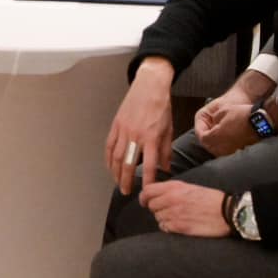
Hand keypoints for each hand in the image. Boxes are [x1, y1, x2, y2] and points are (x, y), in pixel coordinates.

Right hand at [105, 57, 175, 195]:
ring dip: (116, 171)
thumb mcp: (169, 129)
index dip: (148, 180)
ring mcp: (124, 129)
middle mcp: (136, 135)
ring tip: (117, 182)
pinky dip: (109, 157)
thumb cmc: (161, 107)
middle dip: (126, 179)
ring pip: (117, 156)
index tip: (147, 191)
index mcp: (152, 137)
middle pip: (128, 163)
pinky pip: (110, 144)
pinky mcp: (116, 124)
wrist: (149, 86)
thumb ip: (165, 150)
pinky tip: (110, 166)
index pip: (150, 164)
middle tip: (125, 191)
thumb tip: (165, 168)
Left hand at [140, 181, 232, 237]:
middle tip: (165, 210)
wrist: (226, 212)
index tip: (145, 201)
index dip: (144, 197)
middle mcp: (171, 199)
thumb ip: (172, 189)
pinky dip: (168, 227)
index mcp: (174, 187)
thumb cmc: (211, 199)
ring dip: (163, 218)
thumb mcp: (190, 187)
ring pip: (157, 217)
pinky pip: (164, 227)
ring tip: (176, 217)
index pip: (147, 191)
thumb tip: (157, 194)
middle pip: (150, 205)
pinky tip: (178, 225)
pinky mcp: (179, 227)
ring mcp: (174, 214)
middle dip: (155, 208)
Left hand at [195, 90, 263, 158]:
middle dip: (207, 138)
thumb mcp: (222, 111)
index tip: (201, 128)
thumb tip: (212, 125)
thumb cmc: (243, 115)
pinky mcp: (240, 153)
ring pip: (218, 151)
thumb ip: (213, 119)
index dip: (200, 132)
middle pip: (209, 146)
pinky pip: (228, 152)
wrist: (262, 122)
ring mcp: (232, 152)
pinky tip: (228, 140)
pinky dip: (225, 147)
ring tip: (217, 135)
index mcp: (216, 137)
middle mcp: (223, 148)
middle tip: (208, 131)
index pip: (202, 138)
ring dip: (215, 144)